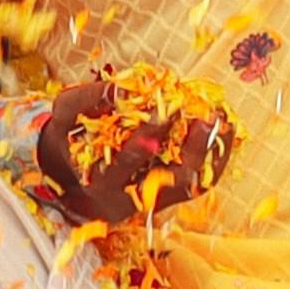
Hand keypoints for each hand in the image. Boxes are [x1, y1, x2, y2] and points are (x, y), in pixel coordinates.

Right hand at [31, 75, 232, 232]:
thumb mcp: (67, 113)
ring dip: (211, 151)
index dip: (146, 139)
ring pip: (191, 184)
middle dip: (193, 150)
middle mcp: (128, 198)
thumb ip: (88, 99)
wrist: (71, 171)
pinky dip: (214, 155)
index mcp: (98, 181)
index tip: (163, 110)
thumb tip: (125, 89)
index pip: (125, 165)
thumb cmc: (70, 135)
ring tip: (222, 118)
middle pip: (170, 184)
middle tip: (207, 116)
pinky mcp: (168, 194)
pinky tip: (223, 127)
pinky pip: (199, 180)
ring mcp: (152, 199)